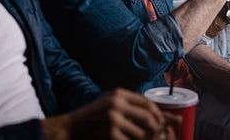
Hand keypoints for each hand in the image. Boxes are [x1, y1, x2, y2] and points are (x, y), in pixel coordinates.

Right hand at [42, 88, 177, 139]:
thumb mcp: (109, 106)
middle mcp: (116, 103)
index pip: (147, 102)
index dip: (158, 114)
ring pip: (143, 133)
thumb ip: (130, 108)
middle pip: (149, 117)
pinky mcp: (111, 134)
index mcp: (118, 94)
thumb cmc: (91, 119)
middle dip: (156, 129)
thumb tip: (160, 117)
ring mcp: (113, 119)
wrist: (69, 130)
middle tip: (156, 135)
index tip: (161, 123)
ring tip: (135, 138)